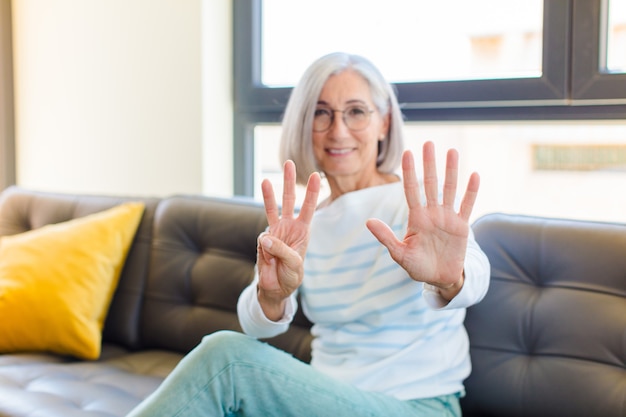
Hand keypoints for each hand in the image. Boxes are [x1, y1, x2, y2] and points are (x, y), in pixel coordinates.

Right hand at [257, 160, 319, 319]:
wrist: (276, 288)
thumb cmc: (291, 276)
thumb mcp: (294, 265)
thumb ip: (281, 250)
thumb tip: (265, 237)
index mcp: (303, 231)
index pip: (308, 208)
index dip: (312, 192)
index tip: (316, 175)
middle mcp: (289, 227)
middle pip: (290, 200)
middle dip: (290, 182)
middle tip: (289, 163)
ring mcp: (275, 232)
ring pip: (272, 209)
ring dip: (270, 194)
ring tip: (267, 179)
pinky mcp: (263, 241)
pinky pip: (262, 237)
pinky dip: (265, 244)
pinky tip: (268, 253)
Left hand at [366, 141, 479, 300]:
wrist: (440, 279)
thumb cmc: (418, 266)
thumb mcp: (399, 254)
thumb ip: (386, 237)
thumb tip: (368, 221)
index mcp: (416, 218)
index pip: (411, 190)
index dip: (409, 172)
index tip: (407, 153)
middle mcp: (432, 214)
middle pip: (430, 184)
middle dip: (429, 164)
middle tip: (429, 143)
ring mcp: (447, 218)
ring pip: (449, 189)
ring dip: (451, 171)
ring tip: (452, 151)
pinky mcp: (462, 226)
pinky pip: (467, 206)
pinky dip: (471, 192)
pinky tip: (473, 175)